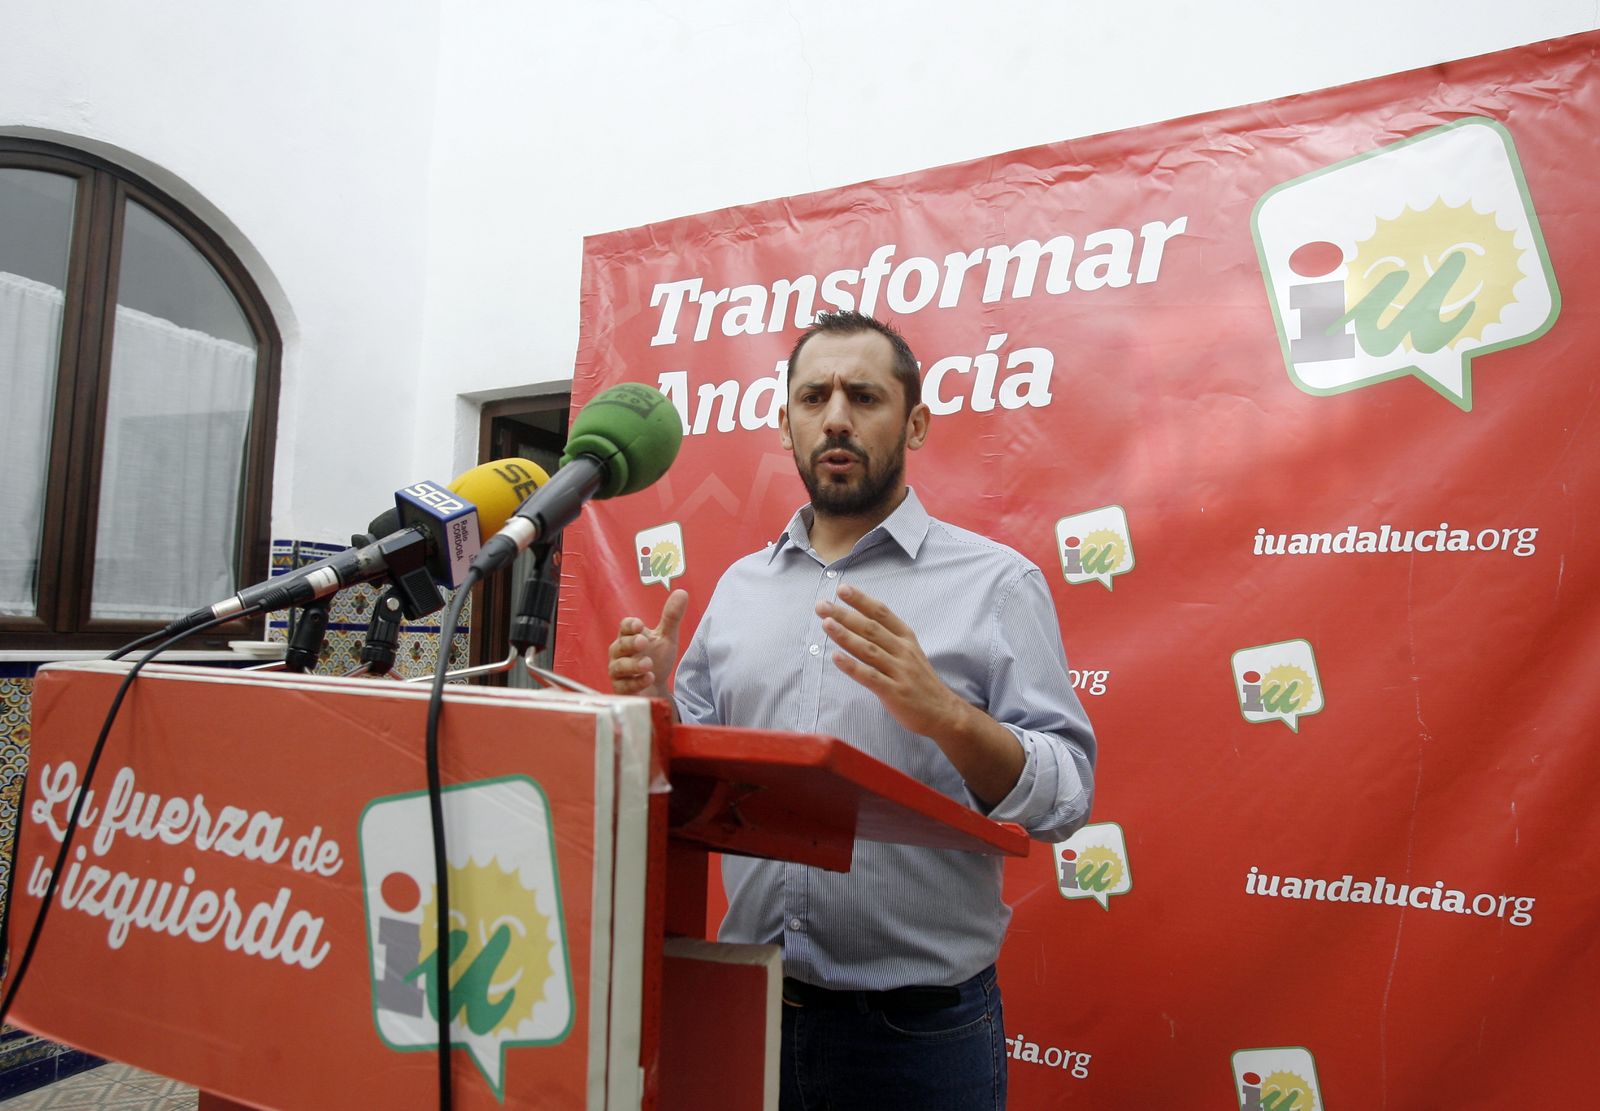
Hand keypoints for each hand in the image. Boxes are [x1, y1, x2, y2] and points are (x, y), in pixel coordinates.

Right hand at [608, 589, 687, 697]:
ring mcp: (618, 671)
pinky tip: (649, 678)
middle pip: (620, 645)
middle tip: (643, 642)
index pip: (625, 627)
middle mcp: (619, 653)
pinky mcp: (621, 689)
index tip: (639, 625)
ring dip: (634, 665)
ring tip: (649, 665)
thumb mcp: (666, 637)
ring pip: (619, 667)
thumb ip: (671, 617)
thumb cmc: (657, 658)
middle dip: (630, 643)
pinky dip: (636, 682)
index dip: (630, 625)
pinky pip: (624, 686)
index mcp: (629, 636)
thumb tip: (682, 592)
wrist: (655, 687)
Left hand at [817, 583, 1023, 804]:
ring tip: (825, 624)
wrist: (944, 712)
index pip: (882, 613)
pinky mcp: (895, 692)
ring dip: (845, 635)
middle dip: (845, 615)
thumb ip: (888, 638)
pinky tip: (836, 658)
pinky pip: (870, 677)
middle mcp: (903, 651)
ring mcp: (900, 672)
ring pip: (869, 649)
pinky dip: (852, 667)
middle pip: (871, 628)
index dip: (862, 600)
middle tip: (822, 605)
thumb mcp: (910, 652)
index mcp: (906, 638)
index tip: (842, 588)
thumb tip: (858, 622)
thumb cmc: (920, 681)